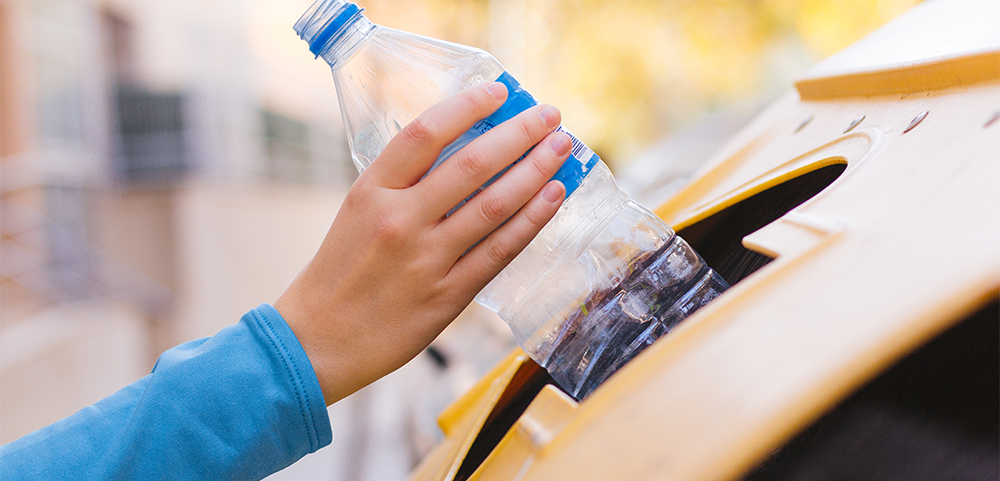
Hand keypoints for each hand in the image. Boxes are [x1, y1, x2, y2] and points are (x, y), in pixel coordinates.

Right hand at [275, 82, 571, 404]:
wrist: (316, 341)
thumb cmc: (340, 272)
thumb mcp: (359, 212)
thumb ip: (404, 184)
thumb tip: (467, 149)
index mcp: (371, 191)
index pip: (425, 133)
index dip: (467, 106)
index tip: (499, 90)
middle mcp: (399, 220)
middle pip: (472, 164)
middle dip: (519, 133)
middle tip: (551, 115)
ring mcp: (425, 259)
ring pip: (494, 205)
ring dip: (536, 171)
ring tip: (562, 149)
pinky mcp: (447, 296)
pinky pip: (499, 251)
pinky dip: (531, 221)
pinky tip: (553, 197)